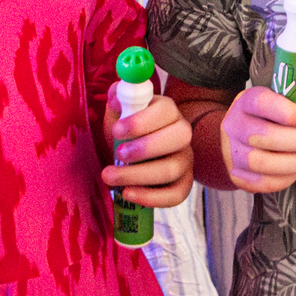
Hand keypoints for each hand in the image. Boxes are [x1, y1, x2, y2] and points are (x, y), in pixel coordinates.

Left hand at [100, 87, 194, 211]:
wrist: (131, 157)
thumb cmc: (125, 132)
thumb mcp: (117, 113)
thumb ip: (116, 100)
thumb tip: (115, 98)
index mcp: (167, 111)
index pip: (166, 110)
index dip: (142, 121)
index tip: (117, 130)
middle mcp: (182, 133)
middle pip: (179, 137)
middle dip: (146, 148)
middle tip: (118, 154)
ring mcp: (185, 159)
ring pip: (173, 169)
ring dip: (138, 175)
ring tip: (110, 177)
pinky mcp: (184, 183)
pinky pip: (177, 194)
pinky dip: (151, 198)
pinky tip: (127, 193)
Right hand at [219, 84, 295, 192]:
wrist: (242, 137)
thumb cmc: (274, 117)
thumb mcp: (292, 104)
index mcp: (247, 101)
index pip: (261, 103)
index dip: (286, 112)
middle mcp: (234, 125)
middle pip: (264, 135)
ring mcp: (232, 152)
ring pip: (262, 162)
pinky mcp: (237, 175)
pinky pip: (261, 183)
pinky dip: (284, 179)